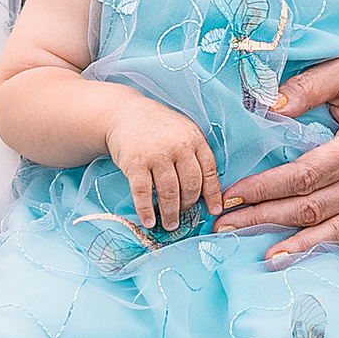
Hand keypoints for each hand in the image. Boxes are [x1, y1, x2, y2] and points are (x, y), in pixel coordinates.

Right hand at [102, 92, 220, 237]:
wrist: (124, 113)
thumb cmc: (157, 128)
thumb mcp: (183, 132)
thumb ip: (195, 155)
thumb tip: (206, 192)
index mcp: (194, 139)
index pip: (209, 171)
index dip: (213, 194)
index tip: (214, 210)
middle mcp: (178, 146)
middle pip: (190, 185)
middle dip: (188, 205)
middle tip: (184, 215)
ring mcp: (156, 155)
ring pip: (169, 193)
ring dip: (170, 213)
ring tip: (169, 224)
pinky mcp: (135, 163)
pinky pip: (143, 193)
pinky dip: (146, 211)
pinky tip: (149, 221)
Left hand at [215, 53, 338, 269]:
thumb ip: (308, 86)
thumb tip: (270, 105)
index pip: (304, 175)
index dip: (266, 187)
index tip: (234, 194)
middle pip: (314, 206)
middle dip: (267, 218)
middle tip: (228, 226)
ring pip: (338, 226)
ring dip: (303, 244)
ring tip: (269, 257)